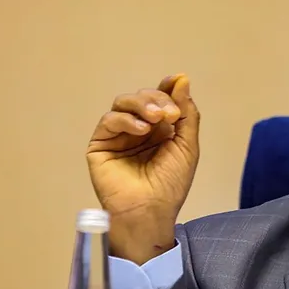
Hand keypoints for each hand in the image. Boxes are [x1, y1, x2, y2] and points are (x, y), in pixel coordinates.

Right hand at [86, 74, 200, 263]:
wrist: (150, 210)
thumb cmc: (170, 184)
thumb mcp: (187, 145)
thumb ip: (187, 113)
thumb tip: (181, 78)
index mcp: (160, 129)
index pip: (160, 99)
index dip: (167, 88)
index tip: (176, 81)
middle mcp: (139, 129)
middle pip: (143, 97)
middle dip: (158, 99)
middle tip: (170, 114)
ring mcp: (119, 135)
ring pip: (124, 103)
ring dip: (142, 104)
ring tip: (156, 117)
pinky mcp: (101, 144)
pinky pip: (110, 120)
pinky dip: (126, 119)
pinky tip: (141, 130)